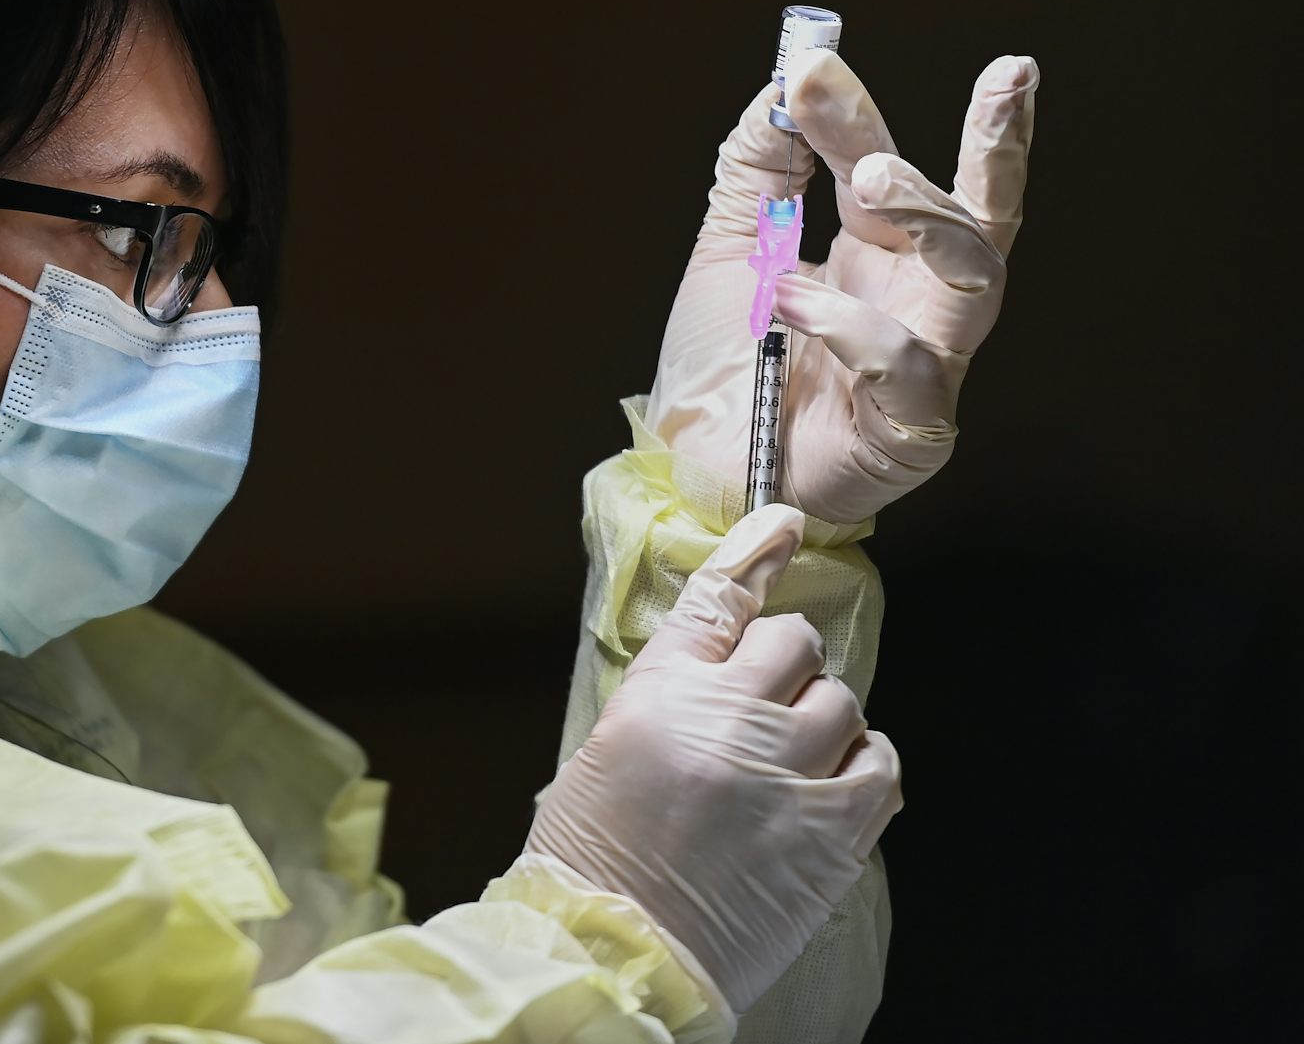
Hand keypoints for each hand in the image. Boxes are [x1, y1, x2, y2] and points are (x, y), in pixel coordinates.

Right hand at [526, 505, 901, 1014]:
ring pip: (841, 701)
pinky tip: (833, 784)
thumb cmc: (597, 857)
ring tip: (792, 760)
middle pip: (793, 642)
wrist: (616, 953)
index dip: (758, 551)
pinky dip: (863, 765)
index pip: (721, 597)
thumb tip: (730, 654)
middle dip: (784, 664)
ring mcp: (784, 777)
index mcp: (660, 695)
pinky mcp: (830, 835)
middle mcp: (727, 723)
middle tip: (765, 706)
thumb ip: (674, 692)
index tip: (785, 523)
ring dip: (823, 720)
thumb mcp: (608, 747)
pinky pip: (879, 765)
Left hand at [645, 52, 1039, 524]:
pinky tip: (791, 305)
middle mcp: (912, 300)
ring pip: (978, 277)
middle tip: (1005, 77)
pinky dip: (850, 323)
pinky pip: (910, 364)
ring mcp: (925, 362)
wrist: (693, 474)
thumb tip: (785, 86)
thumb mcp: (732, 252)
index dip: (860, 112)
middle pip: (983, 215)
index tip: (813, 59)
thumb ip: (758, 171)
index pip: (889, 169)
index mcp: (872, 254)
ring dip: (933, 215)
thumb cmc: (724, 370)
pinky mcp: (912, 428)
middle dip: (1001, 143)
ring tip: (870, 179)